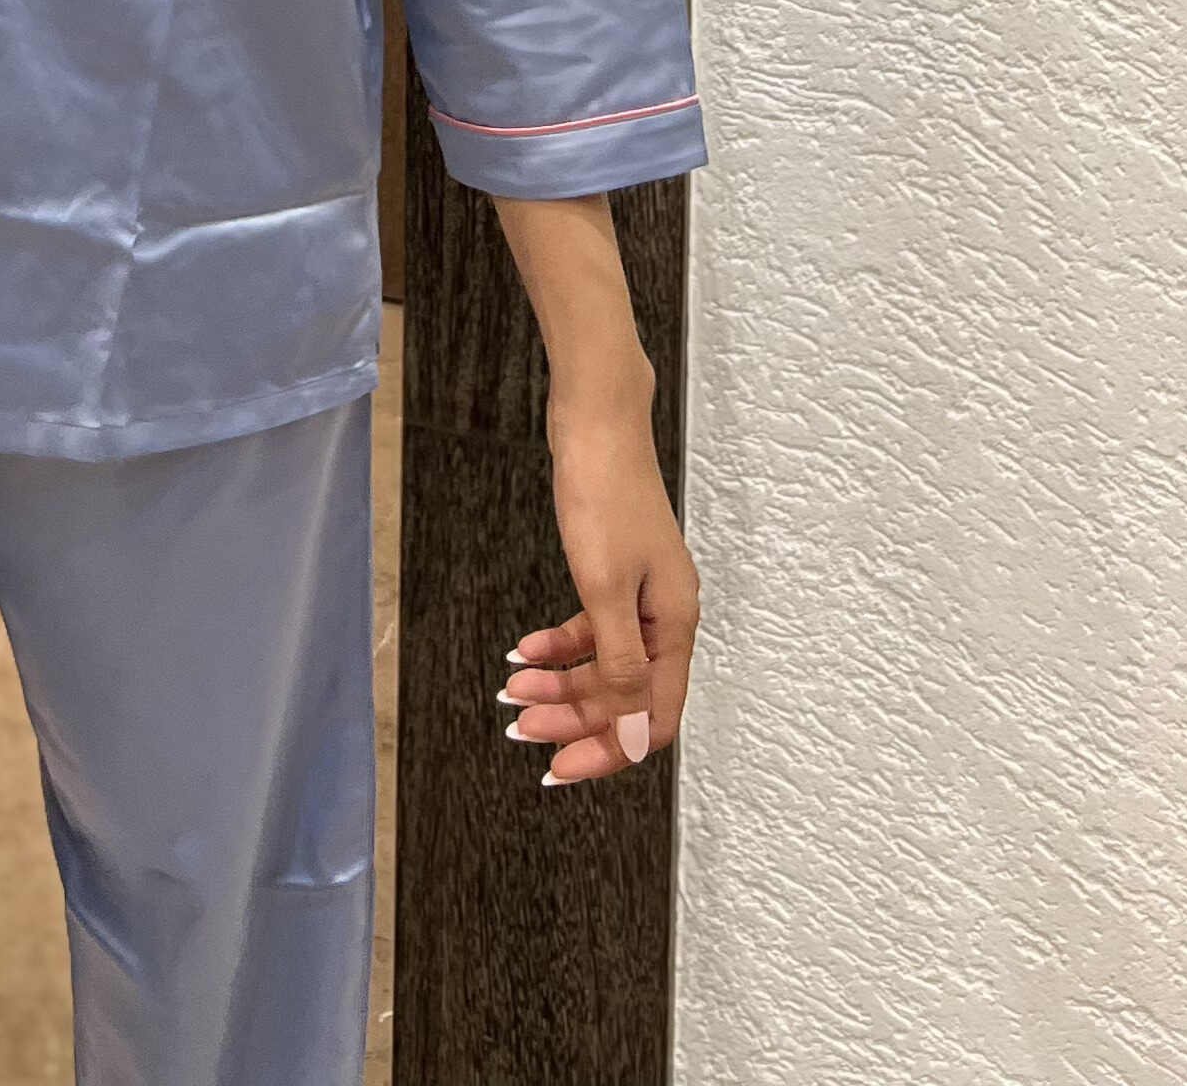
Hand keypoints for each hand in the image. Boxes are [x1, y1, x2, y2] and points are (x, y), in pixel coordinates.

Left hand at [499, 398, 699, 788]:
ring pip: (604, 664)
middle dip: (573, 716)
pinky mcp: (616, 572)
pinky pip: (591, 628)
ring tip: (513, 693)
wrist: (595, 419)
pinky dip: (559, 645)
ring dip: (560, 683)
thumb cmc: (603, 493)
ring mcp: (641, 593)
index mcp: (674, 625)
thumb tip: (636, 733)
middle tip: (520, 726)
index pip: (653, 717)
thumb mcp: (605, 587)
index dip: (610, 749)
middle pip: (624, 695)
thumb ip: (620, 663)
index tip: (561, 766)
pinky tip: (524, 650)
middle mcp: (664, 616)